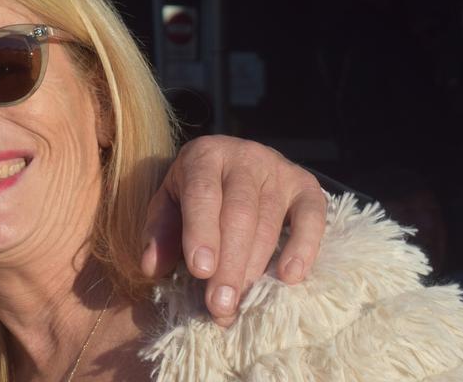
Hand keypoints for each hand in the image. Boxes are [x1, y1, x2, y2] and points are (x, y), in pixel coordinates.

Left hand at [140, 135, 326, 325]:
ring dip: (255, 268)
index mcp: (204, 156)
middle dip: (229, 263)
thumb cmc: (197, 191)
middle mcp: (243, 156)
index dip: (202, 232)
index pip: (202, 193)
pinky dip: (303, 248)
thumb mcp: (170, 203)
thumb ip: (159, 232)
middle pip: (238, 213)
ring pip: (269, 222)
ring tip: (240, 304)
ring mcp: (278, 169)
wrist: (236, 161)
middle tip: (220, 305)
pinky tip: (289, 277)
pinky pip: (311, 218)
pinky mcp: (306, 186)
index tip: (201, 271)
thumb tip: (152, 267)